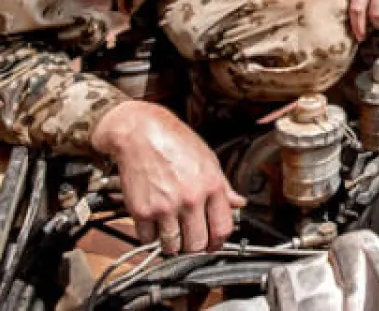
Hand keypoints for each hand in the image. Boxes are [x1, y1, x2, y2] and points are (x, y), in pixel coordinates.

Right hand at [92, 101, 245, 254]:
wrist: (140, 132)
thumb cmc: (174, 141)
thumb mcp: (208, 159)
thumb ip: (224, 186)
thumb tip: (238, 202)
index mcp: (212, 186)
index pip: (222, 229)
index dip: (218, 242)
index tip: (212, 244)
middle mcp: (191, 199)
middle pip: (197, 244)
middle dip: (194, 246)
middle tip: (189, 239)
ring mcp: (166, 207)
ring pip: (172, 247)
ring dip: (171, 244)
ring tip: (171, 231)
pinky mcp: (142, 210)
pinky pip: (147, 239)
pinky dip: (149, 236)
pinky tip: (154, 222)